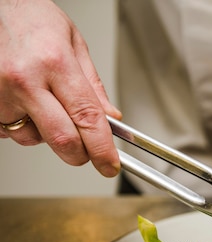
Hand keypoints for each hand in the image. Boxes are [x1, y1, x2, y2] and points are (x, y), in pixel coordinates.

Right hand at [0, 0, 120, 176]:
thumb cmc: (30, 18)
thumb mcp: (73, 43)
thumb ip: (93, 85)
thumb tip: (111, 118)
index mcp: (54, 63)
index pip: (87, 118)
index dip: (103, 148)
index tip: (110, 164)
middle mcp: (24, 80)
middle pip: (62, 139)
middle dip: (81, 154)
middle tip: (88, 151)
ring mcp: (0, 93)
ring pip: (34, 139)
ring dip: (47, 134)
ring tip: (45, 103)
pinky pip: (10, 132)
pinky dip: (23, 125)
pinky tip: (24, 103)